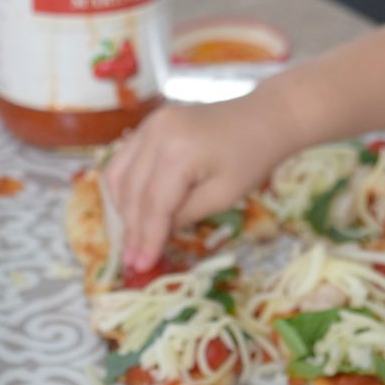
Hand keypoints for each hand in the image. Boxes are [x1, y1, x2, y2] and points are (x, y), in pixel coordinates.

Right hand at [104, 89, 295, 269]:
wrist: (265, 118)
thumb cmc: (252, 158)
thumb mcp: (222, 196)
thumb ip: (184, 216)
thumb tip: (153, 235)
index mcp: (177, 151)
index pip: (153, 204)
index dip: (146, 238)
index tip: (141, 266)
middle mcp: (155, 132)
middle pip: (132, 191)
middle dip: (132, 229)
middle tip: (133, 260)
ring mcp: (150, 124)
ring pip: (119, 175)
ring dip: (123, 209)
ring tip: (133, 239)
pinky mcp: (151, 124)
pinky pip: (125, 160)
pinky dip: (126, 187)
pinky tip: (134, 209)